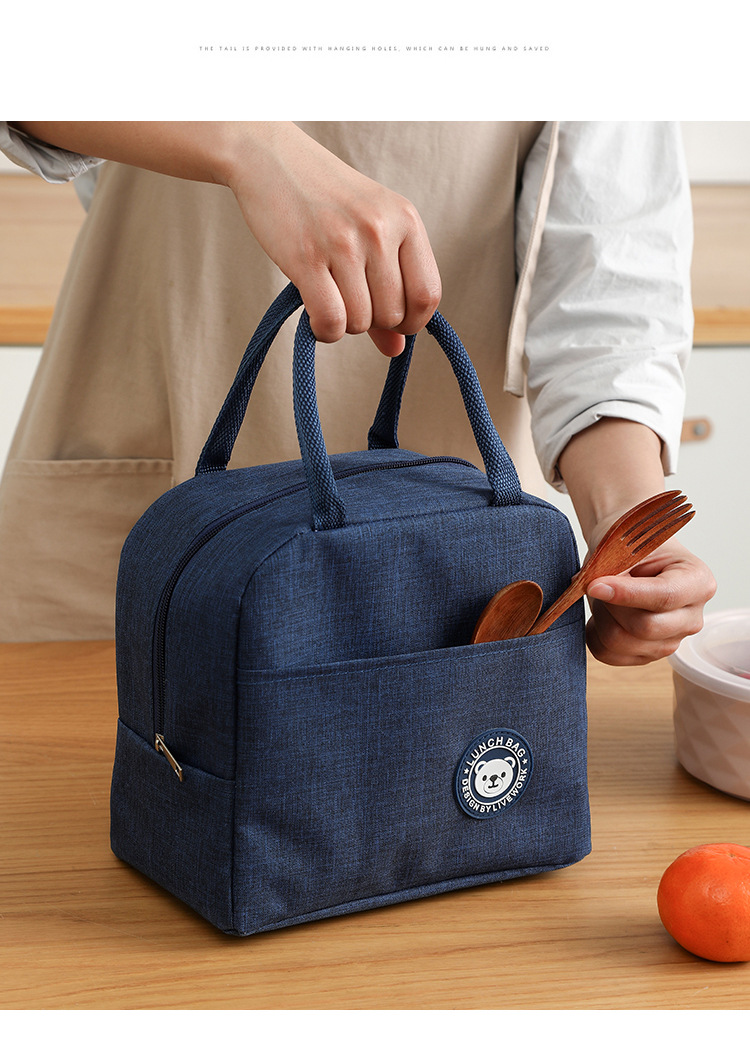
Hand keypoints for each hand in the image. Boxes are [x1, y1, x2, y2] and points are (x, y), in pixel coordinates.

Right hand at [225, 123, 441, 355]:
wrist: (269, 157)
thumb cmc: (323, 199)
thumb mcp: (368, 231)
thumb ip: (389, 288)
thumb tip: (397, 351)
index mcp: (405, 219)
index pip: (428, 294)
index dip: (412, 321)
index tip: (391, 321)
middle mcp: (379, 229)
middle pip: (393, 314)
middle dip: (371, 322)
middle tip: (348, 301)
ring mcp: (344, 242)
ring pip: (361, 322)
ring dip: (345, 325)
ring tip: (329, 299)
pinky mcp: (307, 257)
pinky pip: (332, 321)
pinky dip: (325, 331)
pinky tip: (315, 318)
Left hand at [583, 536, 716, 665]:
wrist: (633, 558)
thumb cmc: (635, 548)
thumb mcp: (628, 546)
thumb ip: (616, 568)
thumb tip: (597, 589)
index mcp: (697, 582)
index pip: (665, 596)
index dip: (626, 594)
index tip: (594, 585)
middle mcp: (691, 618)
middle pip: (645, 627)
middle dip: (611, 605)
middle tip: (598, 584)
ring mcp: (672, 641)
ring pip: (622, 642)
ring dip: (601, 617)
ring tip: (603, 597)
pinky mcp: (648, 655)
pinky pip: (610, 654)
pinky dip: (596, 633)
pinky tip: (603, 614)